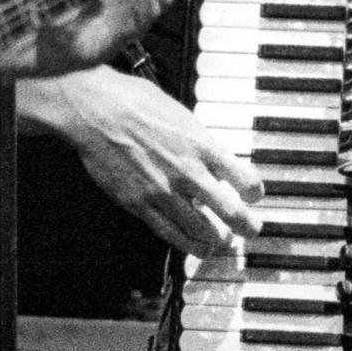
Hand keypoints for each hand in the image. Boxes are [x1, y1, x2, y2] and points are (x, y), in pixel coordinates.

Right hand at [24, 67, 264, 255]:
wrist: (96, 110)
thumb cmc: (136, 102)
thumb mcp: (180, 114)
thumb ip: (199, 139)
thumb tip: (213, 155)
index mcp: (201, 144)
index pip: (243, 177)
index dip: (254, 191)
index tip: (254, 195)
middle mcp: (187, 171)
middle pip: (229, 211)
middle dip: (246, 225)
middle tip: (252, 229)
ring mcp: (163, 191)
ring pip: (202, 229)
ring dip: (218, 239)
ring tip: (223, 241)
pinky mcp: (140, 204)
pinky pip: (170, 233)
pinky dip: (188, 244)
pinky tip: (198, 248)